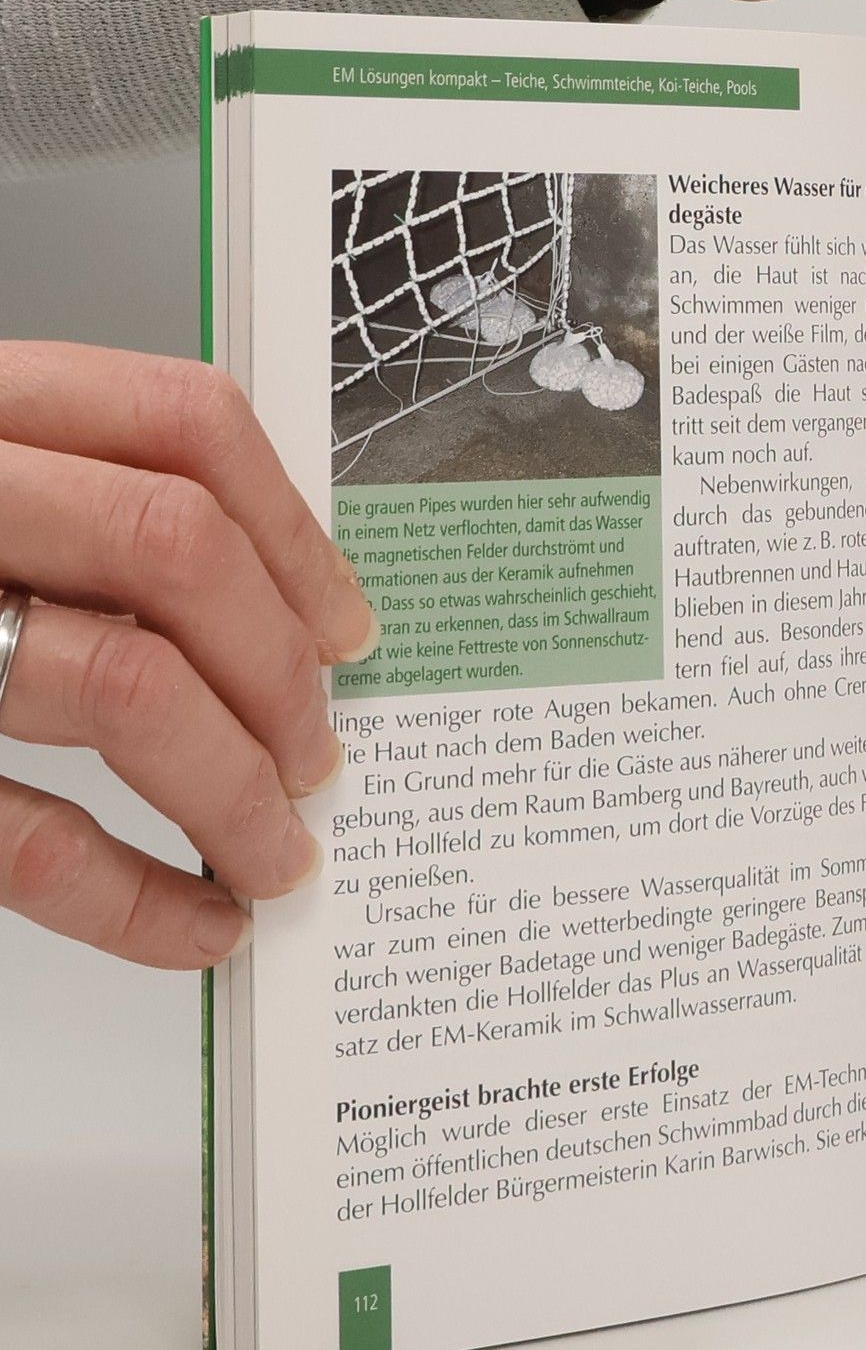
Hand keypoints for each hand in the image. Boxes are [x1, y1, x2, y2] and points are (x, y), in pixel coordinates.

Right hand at [0, 344, 378, 967]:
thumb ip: (70, 517)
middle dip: (280, 673)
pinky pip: (19, 835)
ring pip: (125, 688)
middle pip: (177, 551)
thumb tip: (269, 616)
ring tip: (277, 849)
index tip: (348, 625)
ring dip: (236, 791)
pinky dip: (137, 898)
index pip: (181, 423)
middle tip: (318, 756)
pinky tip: (193, 925)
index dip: (297, 534)